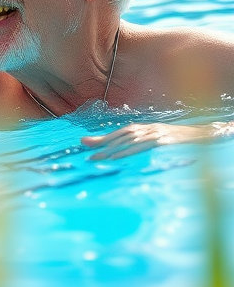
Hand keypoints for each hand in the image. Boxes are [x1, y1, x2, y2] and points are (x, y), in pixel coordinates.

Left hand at [82, 122, 216, 159]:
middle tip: (86, 152)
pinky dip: (129, 152)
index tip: (83, 143)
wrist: (203, 136)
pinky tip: (119, 158)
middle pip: (119, 136)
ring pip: (128, 141)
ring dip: (112, 150)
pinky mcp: (163, 141)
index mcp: (144, 128)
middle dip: (101, 143)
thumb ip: (139, 143)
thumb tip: (122, 152)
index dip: (102, 138)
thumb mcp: (157, 139)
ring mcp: (155, 134)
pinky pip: (143, 147)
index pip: (118, 133)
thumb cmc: (178, 140)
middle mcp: (147, 129)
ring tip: (98, 158)